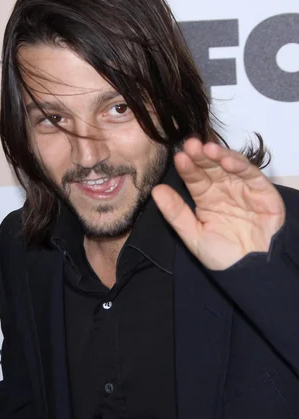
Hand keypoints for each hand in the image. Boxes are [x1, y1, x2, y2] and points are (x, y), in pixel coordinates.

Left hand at [152, 138, 285, 270]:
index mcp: (206, 200)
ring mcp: (243, 189)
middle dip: (200, 156)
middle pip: (210, 168)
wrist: (252, 273)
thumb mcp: (194, 236)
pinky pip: (251, 174)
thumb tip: (155, 190)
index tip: (178, 157)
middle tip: (190, 146)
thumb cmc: (223, 257)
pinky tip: (225, 160)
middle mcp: (224, 190)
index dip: (187, 168)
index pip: (194, 179)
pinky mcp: (263, 191)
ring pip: (229, 166)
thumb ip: (175, 213)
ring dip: (218, 156)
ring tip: (205, 149)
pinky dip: (239, 165)